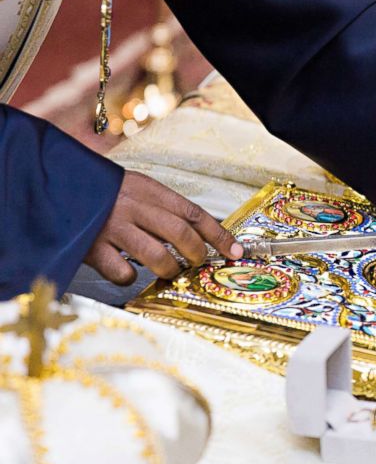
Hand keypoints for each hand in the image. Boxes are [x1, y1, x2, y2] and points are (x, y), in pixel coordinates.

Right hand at [84, 171, 242, 284]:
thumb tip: (199, 235)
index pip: (193, 212)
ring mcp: (111, 227)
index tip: (236, 251)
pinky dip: (131, 278)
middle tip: (198, 262)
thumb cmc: (100, 193)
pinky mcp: (91, 247)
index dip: (219, 234)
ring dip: (169, 269)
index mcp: (147, 190)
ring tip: (167, 270)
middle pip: (180, 234)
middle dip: (197, 254)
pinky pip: (123, 272)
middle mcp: (132, 206)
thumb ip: (162, 209)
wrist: (51, 185)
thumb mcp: (134, 189)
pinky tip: (126, 271)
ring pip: (157, 256)